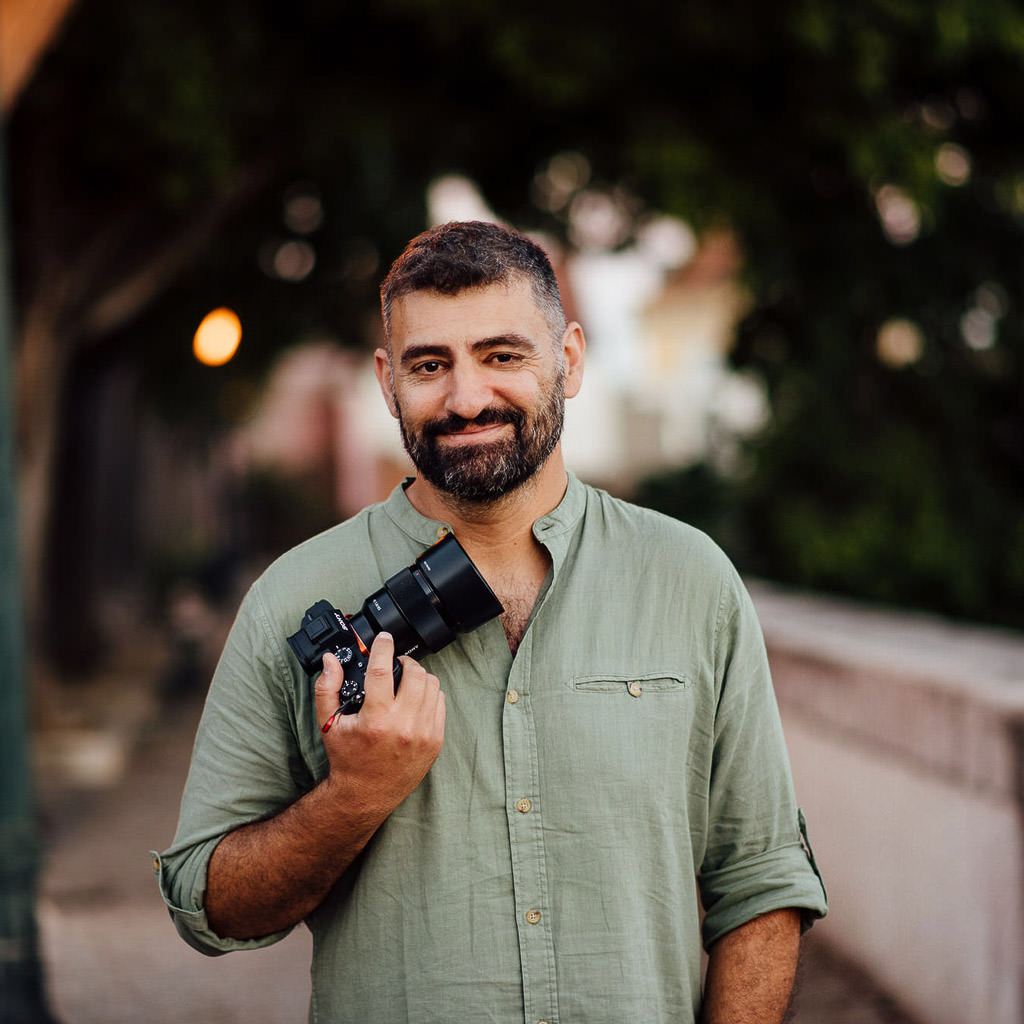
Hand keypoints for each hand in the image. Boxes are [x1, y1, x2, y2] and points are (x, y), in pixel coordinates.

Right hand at [314, 632, 445, 815]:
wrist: (366, 794)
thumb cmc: (347, 759)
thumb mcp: (329, 724)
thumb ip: (327, 688)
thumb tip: (331, 660)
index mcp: (376, 720)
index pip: (382, 671)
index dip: (383, 647)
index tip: (384, 637)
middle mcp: (403, 725)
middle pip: (414, 674)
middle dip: (404, 661)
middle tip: (395, 663)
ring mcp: (423, 733)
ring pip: (431, 685)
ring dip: (419, 676)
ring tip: (405, 680)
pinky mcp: (436, 740)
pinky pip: (440, 703)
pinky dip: (429, 694)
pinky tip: (416, 697)